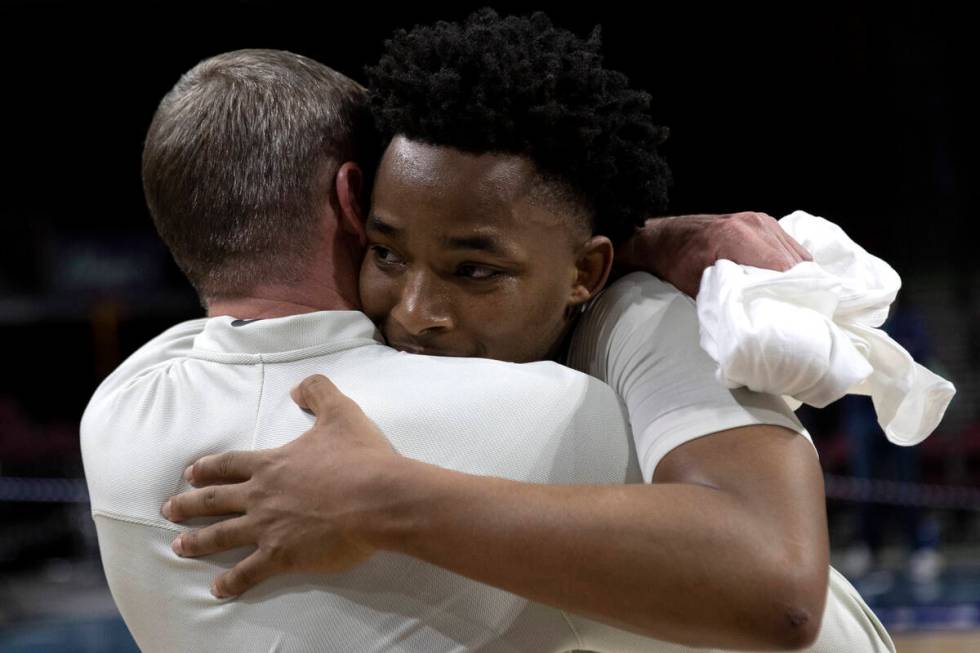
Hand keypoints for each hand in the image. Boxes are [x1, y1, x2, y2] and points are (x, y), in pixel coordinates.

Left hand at [161, 374, 400, 597]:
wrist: (377, 497)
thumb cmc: (361, 457)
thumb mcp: (341, 412)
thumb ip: (319, 392)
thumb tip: (300, 388)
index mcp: (273, 464)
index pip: (230, 464)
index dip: (208, 468)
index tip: (190, 473)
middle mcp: (262, 495)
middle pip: (214, 500)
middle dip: (188, 505)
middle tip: (169, 509)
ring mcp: (268, 527)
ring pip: (221, 535)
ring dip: (197, 542)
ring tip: (179, 546)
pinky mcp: (282, 555)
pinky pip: (248, 572)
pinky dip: (231, 582)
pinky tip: (217, 590)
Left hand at [618, 212, 811, 296]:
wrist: (668, 238)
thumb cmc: (678, 263)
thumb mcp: (699, 287)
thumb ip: (727, 299)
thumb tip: (753, 319)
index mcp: (737, 238)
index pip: (782, 268)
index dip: (789, 293)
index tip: (791, 313)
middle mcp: (754, 225)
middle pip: (793, 262)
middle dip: (793, 287)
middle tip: (790, 310)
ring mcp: (762, 220)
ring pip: (797, 254)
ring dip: (794, 277)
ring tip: (786, 298)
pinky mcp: (766, 222)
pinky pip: (791, 247)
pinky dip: (790, 265)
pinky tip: (780, 282)